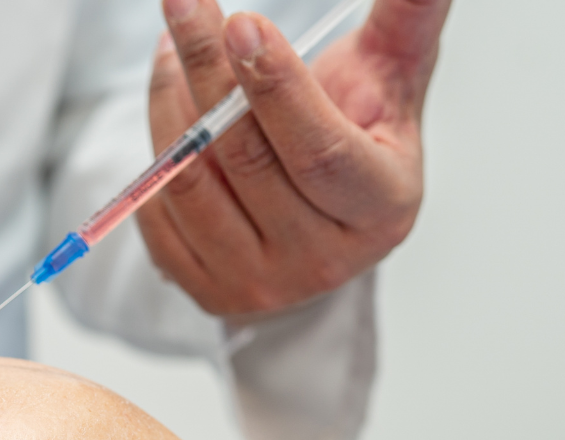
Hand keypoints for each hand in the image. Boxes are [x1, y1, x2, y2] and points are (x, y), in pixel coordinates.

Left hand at [140, 0, 450, 315]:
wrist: (317, 224)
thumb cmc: (358, 138)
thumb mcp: (392, 81)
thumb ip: (408, 21)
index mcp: (380, 207)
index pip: (319, 151)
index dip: (277, 89)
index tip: (242, 24)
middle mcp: (320, 258)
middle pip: (246, 160)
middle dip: (208, 73)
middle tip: (184, 4)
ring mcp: (257, 283)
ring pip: (192, 181)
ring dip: (173, 100)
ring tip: (176, 41)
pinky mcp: (203, 287)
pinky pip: (158, 207)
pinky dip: (156, 140)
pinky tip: (169, 93)